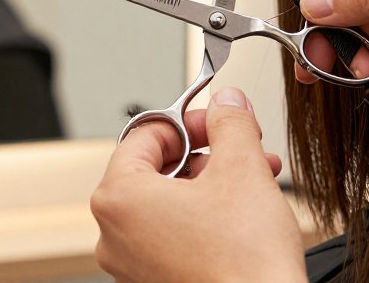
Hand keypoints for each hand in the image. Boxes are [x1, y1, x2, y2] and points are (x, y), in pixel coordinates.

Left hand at [91, 88, 305, 282]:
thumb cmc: (243, 265)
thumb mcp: (243, 169)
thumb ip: (230, 124)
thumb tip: (226, 104)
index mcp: (118, 199)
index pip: (145, 134)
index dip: (189, 121)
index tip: (218, 121)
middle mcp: (114, 234)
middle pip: (157, 168)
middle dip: (207, 154)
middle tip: (242, 149)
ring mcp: (133, 264)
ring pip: (170, 202)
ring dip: (213, 184)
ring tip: (254, 180)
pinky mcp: (155, 281)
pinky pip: (174, 235)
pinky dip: (205, 218)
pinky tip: (242, 214)